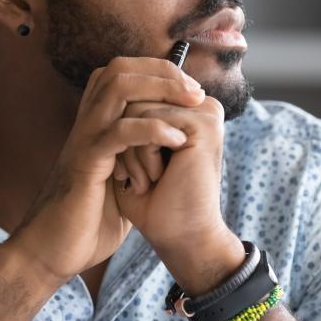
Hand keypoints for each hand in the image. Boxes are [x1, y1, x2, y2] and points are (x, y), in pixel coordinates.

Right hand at [4, 57, 205, 286]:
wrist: (52, 253)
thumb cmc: (87, 221)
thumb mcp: (121, 182)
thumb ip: (137, 159)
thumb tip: (172, 149)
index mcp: (95, 126)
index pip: (121, 73)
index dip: (157, 71)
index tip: (191, 89)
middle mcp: (86, 124)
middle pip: (120, 69)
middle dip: (162, 72)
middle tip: (195, 91)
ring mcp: (84, 139)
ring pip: (118, 87)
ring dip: (160, 89)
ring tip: (191, 103)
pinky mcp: (86, 162)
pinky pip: (119, 131)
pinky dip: (152, 129)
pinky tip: (176, 140)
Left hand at [112, 91, 242, 292]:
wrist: (177, 238)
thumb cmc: (153, 201)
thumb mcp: (136, 148)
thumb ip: (131, 114)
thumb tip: (114, 82)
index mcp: (189, 109)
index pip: (136, 95)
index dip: (123, 132)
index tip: (137, 168)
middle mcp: (201, 106)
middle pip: (135, 98)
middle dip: (126, 142)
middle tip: (145, 178)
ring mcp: (206, 113)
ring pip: (137, 110)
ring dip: (133, 152)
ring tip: (152, 179)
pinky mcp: (204, 126)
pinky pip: (149, 122)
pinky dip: (143, 155)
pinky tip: (159, 178)